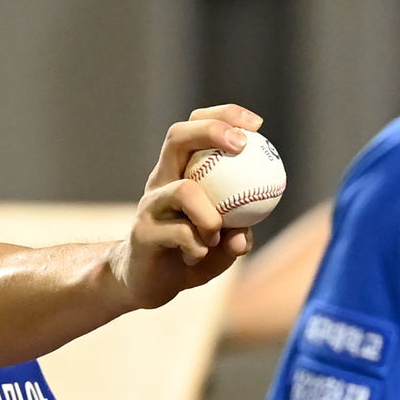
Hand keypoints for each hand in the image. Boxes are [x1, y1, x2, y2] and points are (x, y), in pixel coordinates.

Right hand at [113, 104, 262, 309]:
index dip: (224, 116)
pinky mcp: (142, 233)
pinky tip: (196, 258)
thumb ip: (238, 233)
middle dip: (212, 132)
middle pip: (177, 137)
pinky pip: (179, 233)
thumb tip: (243, 235)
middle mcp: (161, 182)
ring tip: (217, 236)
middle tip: (241, 146)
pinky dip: (199, 246)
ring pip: (184, 190)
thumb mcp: (222, 243)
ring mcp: (149, 205)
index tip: (257, 125)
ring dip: (212, 216)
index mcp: (179, 173)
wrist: (146, 284)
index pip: (195, 127)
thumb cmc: (189, 255)